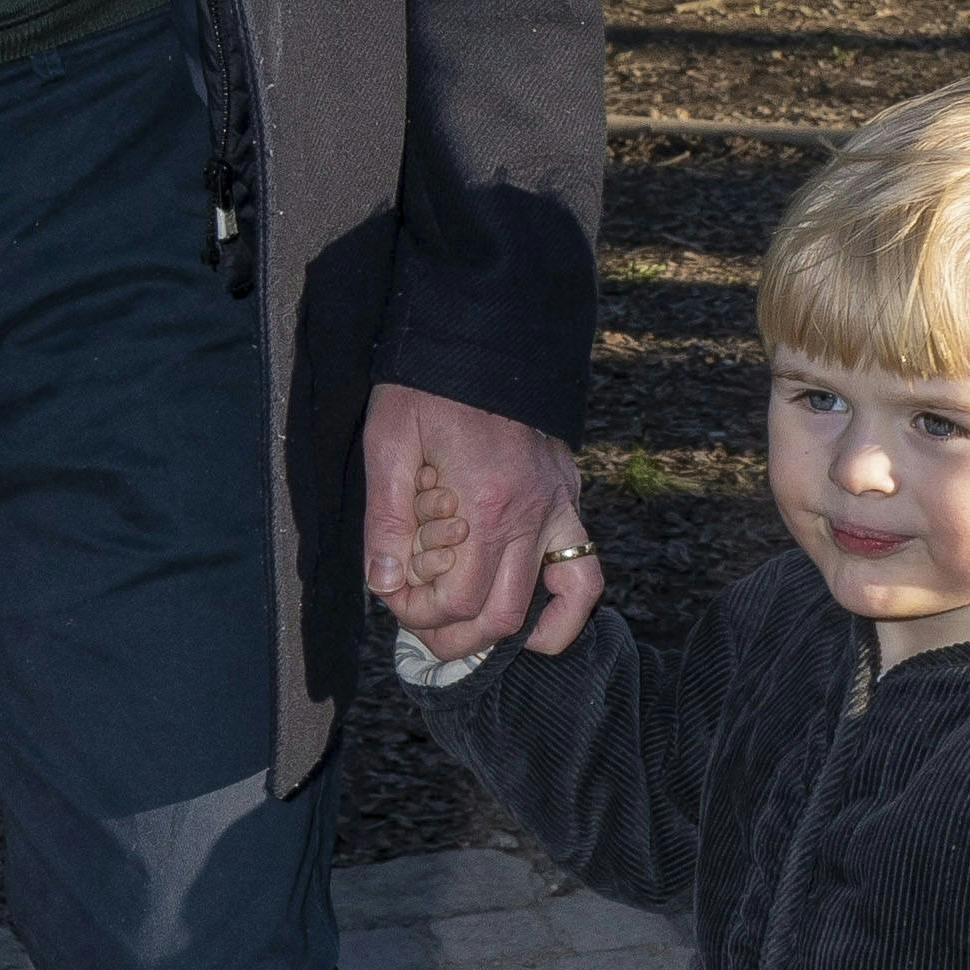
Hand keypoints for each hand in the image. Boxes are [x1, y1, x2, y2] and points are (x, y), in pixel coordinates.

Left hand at [362, 383, 599, 657]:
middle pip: (501, 615)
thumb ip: (385, 519)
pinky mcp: (570, 495)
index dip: (418, 615)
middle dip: (456, 638)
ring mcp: (560, 505)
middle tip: (421, 630)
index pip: (457, 599)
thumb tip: (384, 582)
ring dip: (511, 634)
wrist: (484, 330)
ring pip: (557, 602)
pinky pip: (585, 569)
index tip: (393, 598)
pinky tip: (536, 622)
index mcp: (485, 503)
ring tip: (470, 633)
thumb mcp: (389, 440)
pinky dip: (566, 606)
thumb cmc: (428, 383)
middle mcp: (532, 513)